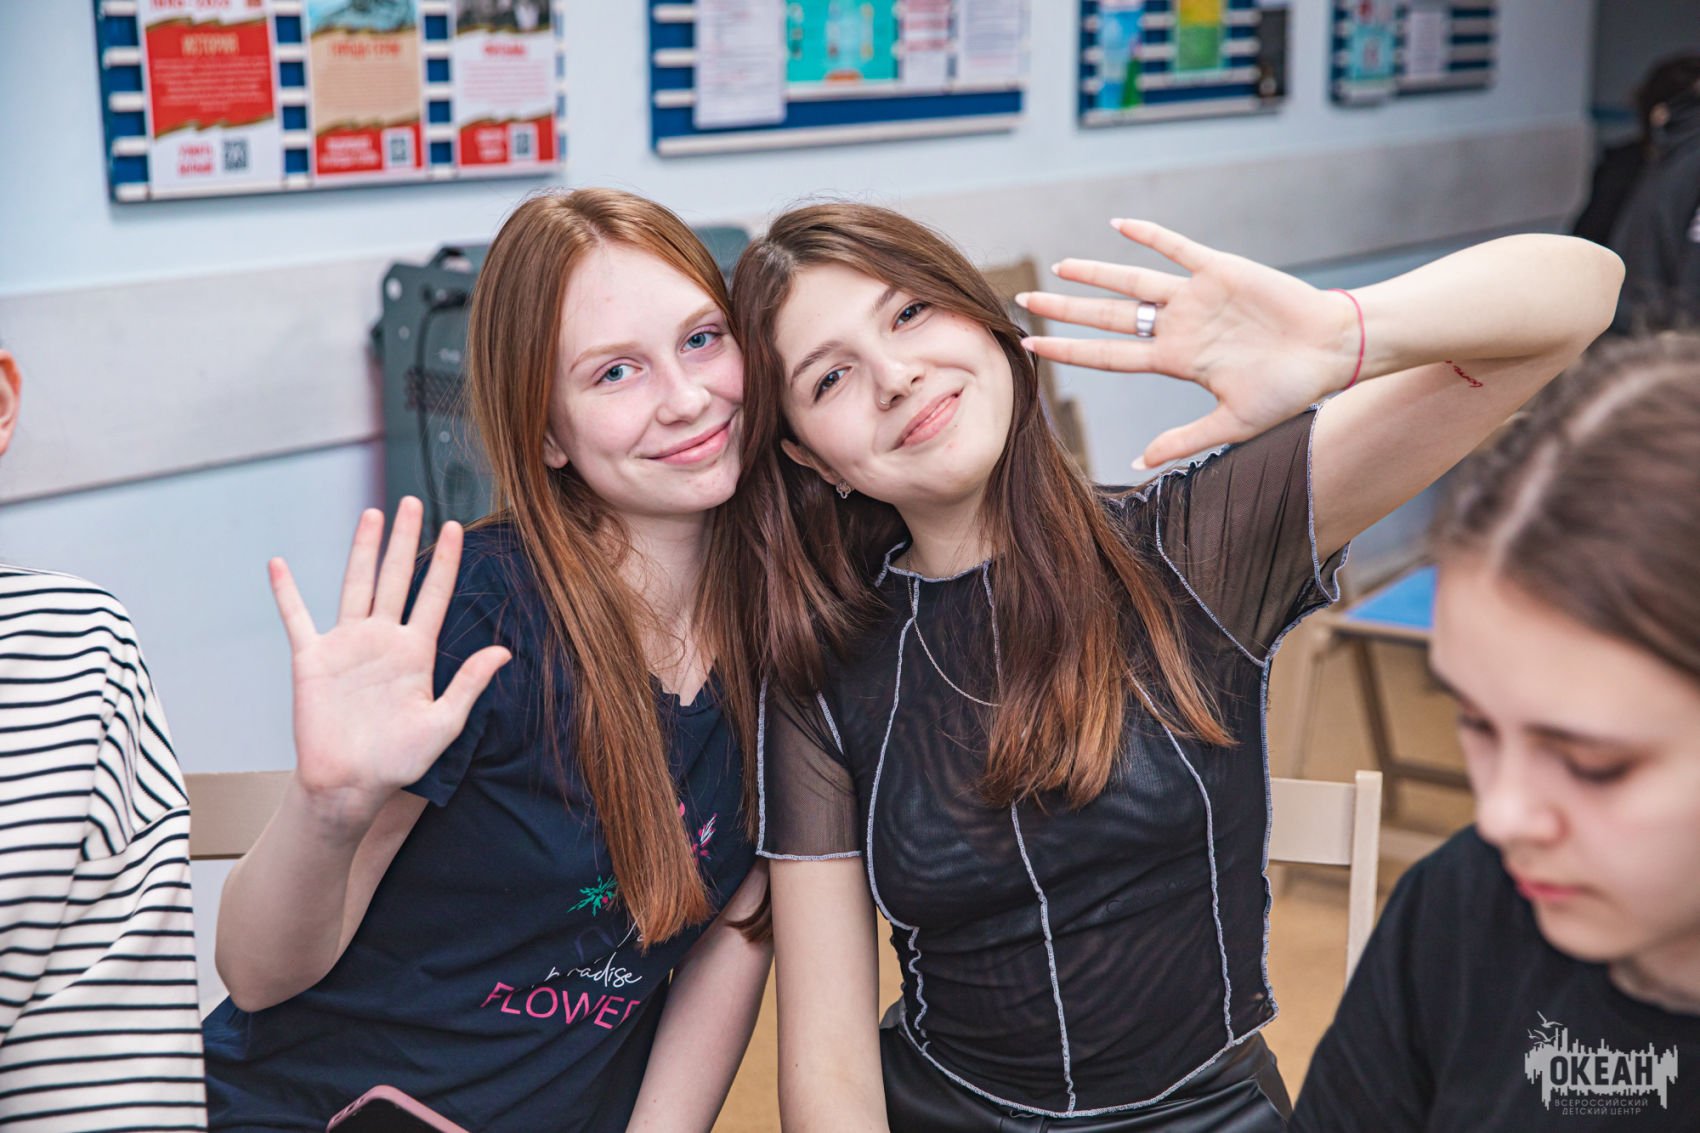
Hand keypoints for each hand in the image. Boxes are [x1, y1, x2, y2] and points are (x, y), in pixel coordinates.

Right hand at [269, 498, 509, 826]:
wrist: (350, 785)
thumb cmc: (398, 761)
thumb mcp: (443, 724)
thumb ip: (470, 685)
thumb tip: (503, 651)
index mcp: (416, 653)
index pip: (433, 595)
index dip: (444, 562)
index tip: (456, 527)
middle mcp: (383, 641)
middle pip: (395, 578)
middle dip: (404, 540)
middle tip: (411, 502)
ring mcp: (347, 646)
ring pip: (355, 585)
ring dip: (361, 550)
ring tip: (370, 514)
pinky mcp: (312, 659)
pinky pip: (297, 618)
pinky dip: (287, 592)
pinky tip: (279, 565)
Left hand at [1018, 219, 1359, 468]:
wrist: (1332, 351)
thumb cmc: (1288, 389)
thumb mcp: (1232, 423)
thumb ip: (1183, 440)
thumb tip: (1136, 465)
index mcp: (1176, 361)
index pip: (1108, 356)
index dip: (1069, 351)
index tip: (1032, 347)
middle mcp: (1178, 326)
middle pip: (1109, 316)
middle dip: (1066, 310)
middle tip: (1024, 302)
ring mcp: (1195, 297)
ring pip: (1134, 281)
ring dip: (1097, 272)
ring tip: (1060, 266)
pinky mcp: (1220, 270)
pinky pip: (1177, 248)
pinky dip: (1149, 236)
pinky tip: (1118, 226)